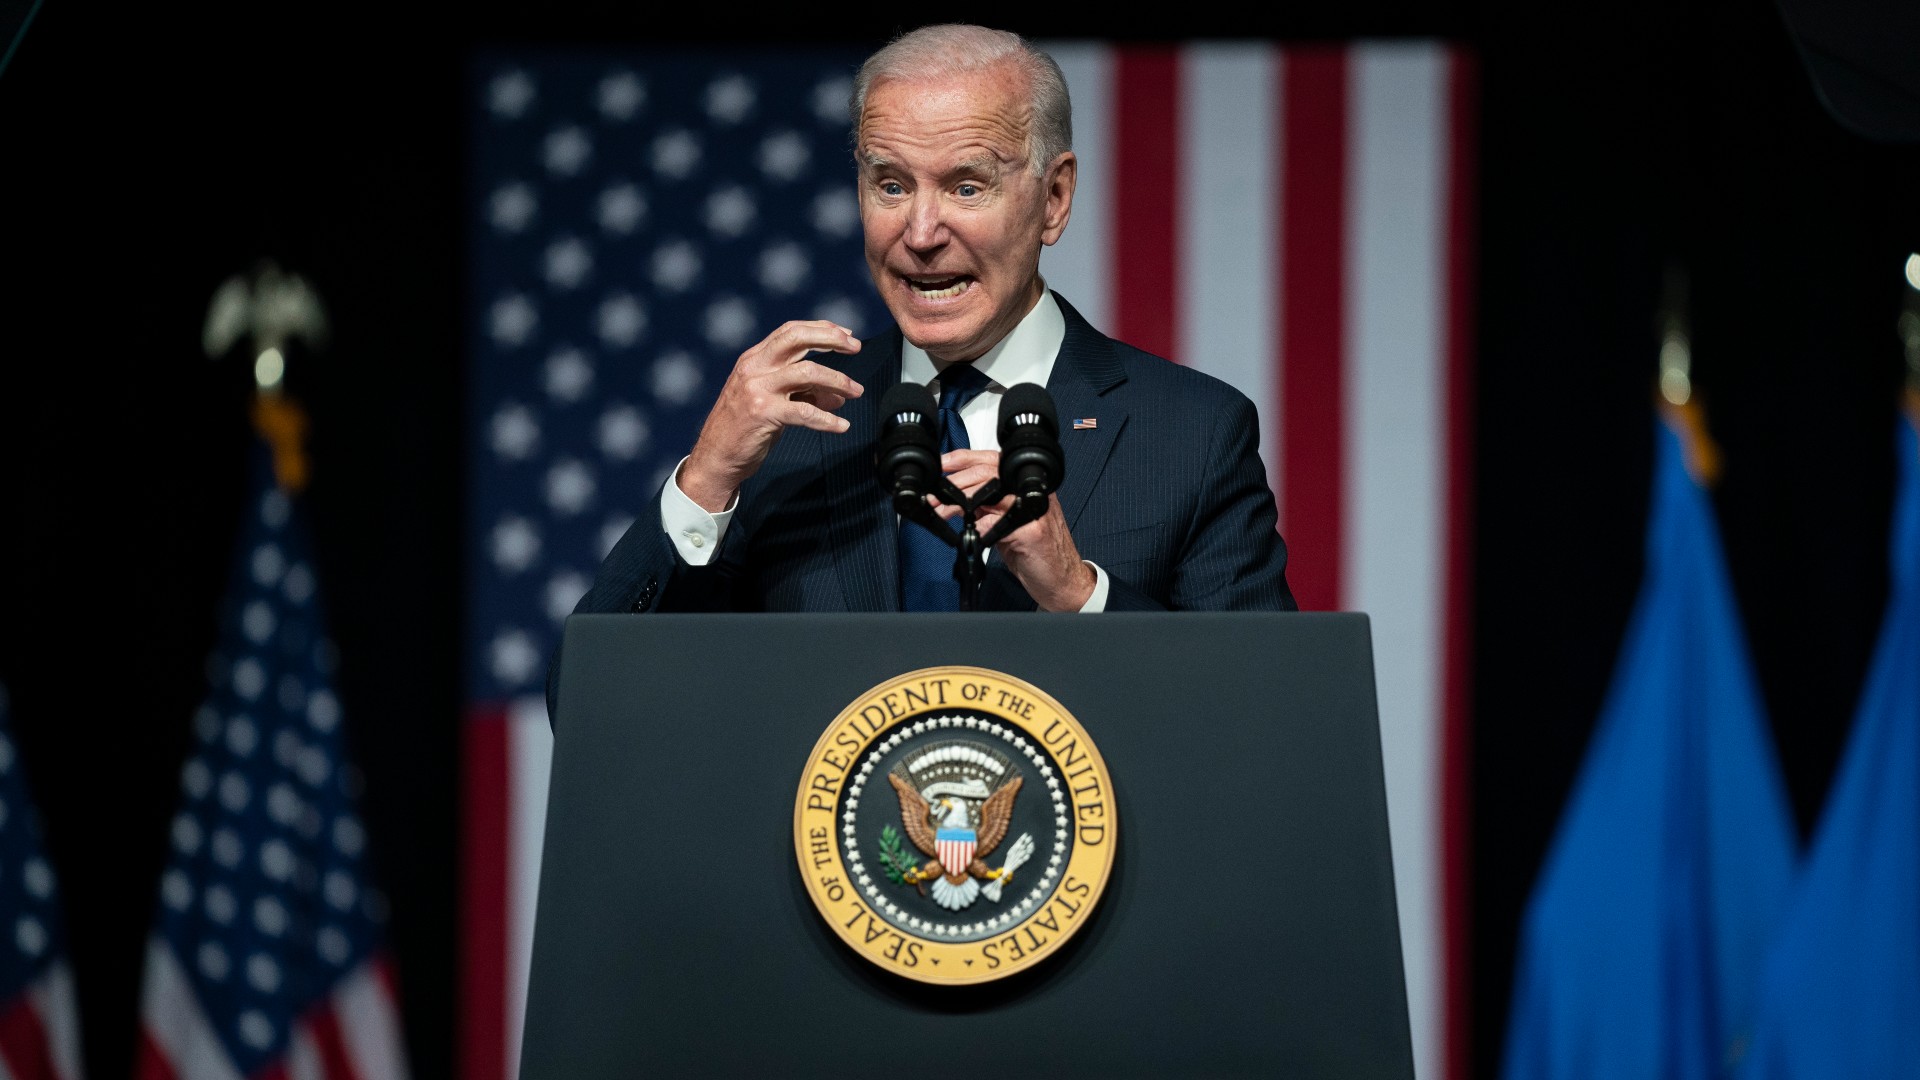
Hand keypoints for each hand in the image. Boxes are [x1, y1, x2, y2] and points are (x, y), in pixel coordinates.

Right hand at [680, 321, 862, 510]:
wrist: (715, 457)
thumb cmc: (744, 429)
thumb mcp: (773, 403)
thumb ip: (803, 394)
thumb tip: (838, 396)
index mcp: (754, 359)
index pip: (790, 331)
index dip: (821, 328)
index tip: (846, 335)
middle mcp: (754, 368)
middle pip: (797, 338)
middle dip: (831, 338)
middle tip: (856, 347)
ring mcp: (757, 389)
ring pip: (807, 372)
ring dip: (838, 380)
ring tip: (857, 391)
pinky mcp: (763, 413)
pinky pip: (804, 412)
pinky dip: (828, 419)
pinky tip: (842, 426)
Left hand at [937, 449, 1096, 611]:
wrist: (1063, 581)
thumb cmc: (1036, 553)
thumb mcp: (1006, 522)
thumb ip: (987, 505)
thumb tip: (955, 495)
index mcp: (1025, 485)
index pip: (992, 459)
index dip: (962, 459)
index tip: (941, 465)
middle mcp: (1032, 493)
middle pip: (988, 471)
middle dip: (955, 482)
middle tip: (934, 497)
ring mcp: (1034, 510)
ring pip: (990, 492)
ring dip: (959, 503)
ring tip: (943, 513)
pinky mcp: (1032, 532)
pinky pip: (996, 523)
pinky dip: (978, 530)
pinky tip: (972, 536)